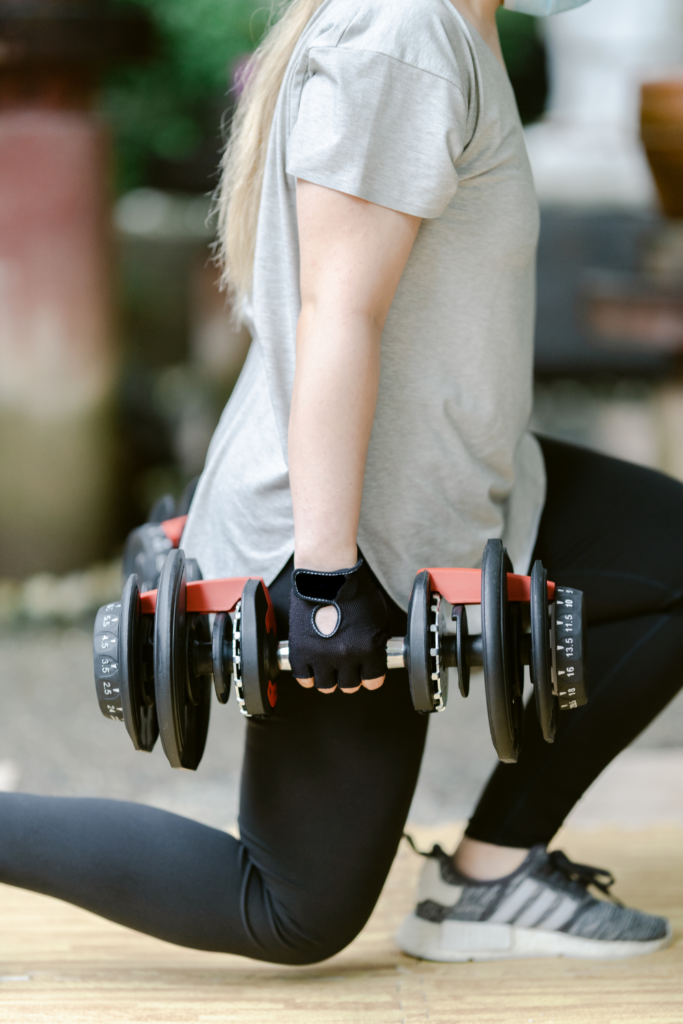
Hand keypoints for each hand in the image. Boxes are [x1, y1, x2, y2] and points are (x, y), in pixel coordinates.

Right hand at [288, 558, 388, 692]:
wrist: (327, 574)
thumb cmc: (353, 590)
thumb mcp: (379, 616)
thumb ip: (379, 640)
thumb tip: (378, 655)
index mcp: (369, 648)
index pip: (373, 682)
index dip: (370, 677)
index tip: (366, 673)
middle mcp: (346, 656)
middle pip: (349, 686)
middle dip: (350, 677)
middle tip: (346, 666)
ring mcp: (321, 656)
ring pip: (326, 686)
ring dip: (329, 678)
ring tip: (329, 667)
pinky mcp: (300, 651)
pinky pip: (303, 678)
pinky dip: (308, 676)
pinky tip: (312, 668)